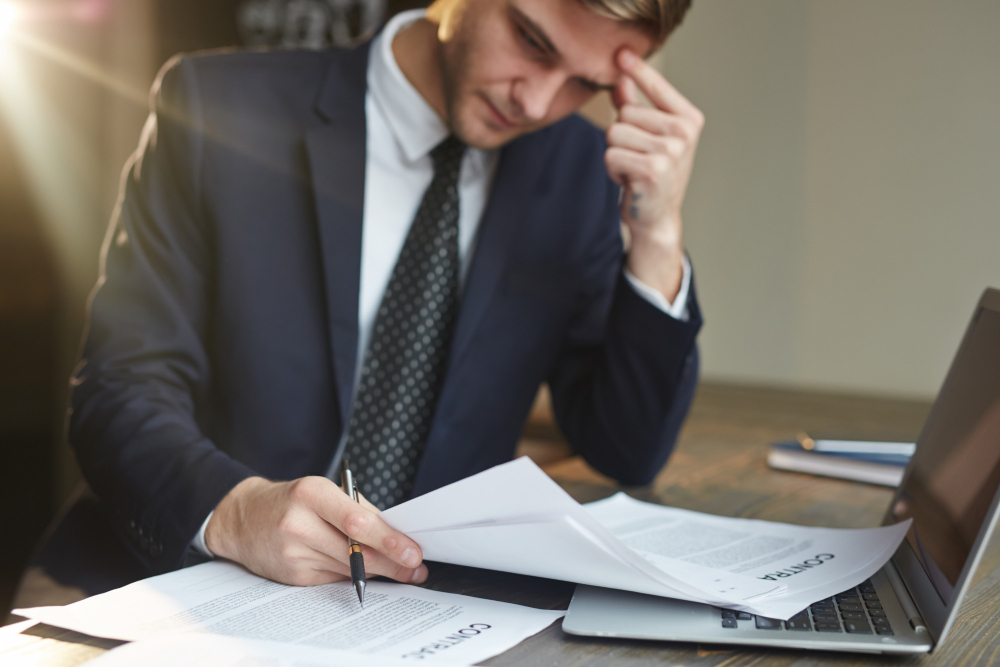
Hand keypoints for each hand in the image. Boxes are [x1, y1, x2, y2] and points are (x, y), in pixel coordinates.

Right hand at [205, 476, 427, 586]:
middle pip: (356, 550)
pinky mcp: (293, 575)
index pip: (356, 521)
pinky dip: (355, 575)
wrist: (243, 519)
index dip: (388, 539)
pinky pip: (335, 578)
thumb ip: (359, 511)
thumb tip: (398, 535)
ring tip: (402, 570)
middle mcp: (300, 523)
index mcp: (312, 493)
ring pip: (349, 568)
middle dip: (392, 562)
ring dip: (379, 571)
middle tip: (416, 568)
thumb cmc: (292, 501)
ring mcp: (294, 553)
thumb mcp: (324, 492)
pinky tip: (368, 572)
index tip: (412, 551)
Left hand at [605, 48, 704, 301]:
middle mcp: (683, 132)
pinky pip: (611, 155)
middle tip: (639, 158)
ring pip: (614, 133)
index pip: (657, 86)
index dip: (638, 70)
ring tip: (635, 169)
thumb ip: (634, 107)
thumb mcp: (649, 137)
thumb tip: (620, 79)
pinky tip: (631, 181)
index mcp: (688, 119)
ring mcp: (670, 151)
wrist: (657, 218)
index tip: (622, 53)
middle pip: (625, 113)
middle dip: (622, 136)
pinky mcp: (651, 169)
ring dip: (616, 154)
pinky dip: (613, 170)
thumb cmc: (652, 174)